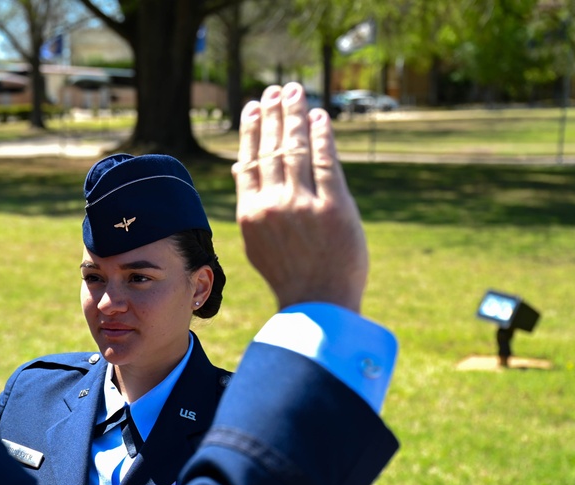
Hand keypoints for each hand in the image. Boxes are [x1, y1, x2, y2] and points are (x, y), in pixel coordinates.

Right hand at [232, 83, 367, 312]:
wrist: (318, 305)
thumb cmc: (291, 276)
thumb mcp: (259, 243)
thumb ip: (252, 206)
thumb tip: (241, 169)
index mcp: (250, 214)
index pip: (249, 161)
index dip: (252, 130)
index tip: (253, 107)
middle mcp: (272, 205)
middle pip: (272, 148)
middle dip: (274, 113)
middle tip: (277, 89)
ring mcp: (302, 205)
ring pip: (296, 148)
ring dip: (295, 115)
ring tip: (296, 92)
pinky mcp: (333, 207)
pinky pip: (324, 161)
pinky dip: (321, 135)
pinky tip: (320, 117)